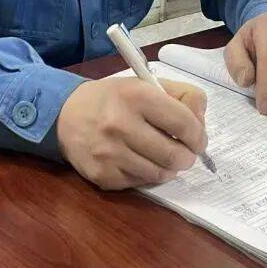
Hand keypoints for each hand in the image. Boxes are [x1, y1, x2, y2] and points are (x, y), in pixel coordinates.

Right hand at [57, 77, 207, 190]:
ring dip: (170, 168)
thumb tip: (201, 122)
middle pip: (174, 154)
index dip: (198, 135)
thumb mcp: (144, 84)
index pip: (183, 123)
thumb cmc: (113, 99)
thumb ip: (181, 95)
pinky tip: (141, 161)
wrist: (65, 115)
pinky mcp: (102, 175)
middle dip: (187, 157)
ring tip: (165, 157)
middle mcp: (120, 124)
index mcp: (135, 95)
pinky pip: (140, 183)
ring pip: (160, 173)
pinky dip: (148, 175)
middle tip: (185, 153)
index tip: (198, 139)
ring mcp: (109, 153)